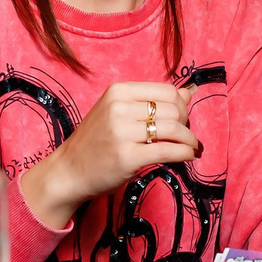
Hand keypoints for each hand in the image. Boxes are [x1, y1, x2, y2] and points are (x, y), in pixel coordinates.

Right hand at [18, 81, 200, 228]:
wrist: (69, 171)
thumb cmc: (95, 142)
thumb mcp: (117, 112)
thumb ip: (150, 102)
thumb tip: (187, 93)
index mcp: (118, 91)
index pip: (166, 90)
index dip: (180, 105)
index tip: (181, 118)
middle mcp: (119, 107)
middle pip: (173, 109)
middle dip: (186, 124)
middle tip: (185, 136)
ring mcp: (122, 132)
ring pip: (173, 129)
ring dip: (189, 139)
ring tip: (192, 147)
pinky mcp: (127, 157)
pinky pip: (168, 151)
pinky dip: (185, 153)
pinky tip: (189, 156)